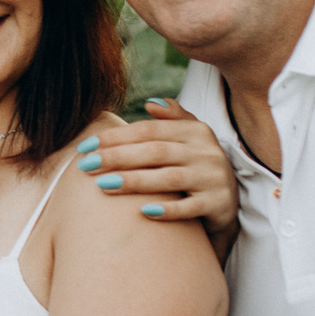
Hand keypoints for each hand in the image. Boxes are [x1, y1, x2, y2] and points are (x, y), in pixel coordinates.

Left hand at [76, 99, 238, 252]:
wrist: (229, 203)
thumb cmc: (196, 166)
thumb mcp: (190, 138)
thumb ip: (172, 118)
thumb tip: (149, 103)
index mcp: (195, 131)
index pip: (149, 130)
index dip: (116, 137)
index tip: (85, 147)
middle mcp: (207, 151)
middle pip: (155, 151)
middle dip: (117, 157)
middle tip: (85, 165)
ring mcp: (214, 178)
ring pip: (170, 178)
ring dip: (135, 181)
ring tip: (103, 185)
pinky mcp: (220, 204)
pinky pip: (191, 207)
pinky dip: (168, 209)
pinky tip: (144, 212)